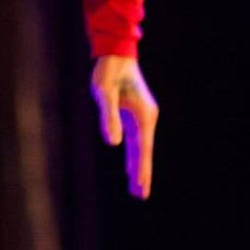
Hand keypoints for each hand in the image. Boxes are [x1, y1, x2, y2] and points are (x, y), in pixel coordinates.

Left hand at [89, 55, 157, 198]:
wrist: (116, 53)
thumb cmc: (108, 72)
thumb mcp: (104, 94)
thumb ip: (108, 117)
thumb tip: (114, 144)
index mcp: (141, 116)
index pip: (142, 150)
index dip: (141, 170)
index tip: (141, 188)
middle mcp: (146, 118)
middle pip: (144, 152)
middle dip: (142, 174)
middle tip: (140, 196)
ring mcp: (143, 116)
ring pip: (141, 147)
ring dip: (138, 166)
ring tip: (137, 187)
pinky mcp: (136, 113)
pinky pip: (137, 140)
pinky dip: (135, 154)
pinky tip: (130, 165)